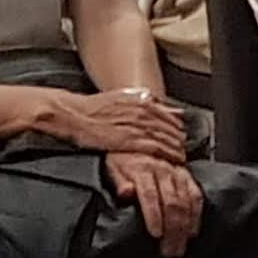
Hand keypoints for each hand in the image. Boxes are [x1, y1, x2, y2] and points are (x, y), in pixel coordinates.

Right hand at [43, 88, 183, 160]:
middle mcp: (143, 113)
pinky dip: (167, 155)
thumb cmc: (92, 107)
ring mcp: (137, 127)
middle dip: (179, 140)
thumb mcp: (118, 95)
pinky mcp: (130, 141)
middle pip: (171, 128)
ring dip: (177, 149)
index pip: (169, 116)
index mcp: (140, 101)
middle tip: (184, 149)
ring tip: (181, 158)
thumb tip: (155, 98)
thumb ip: (139, 97)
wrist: (73, 114)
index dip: (177, 127)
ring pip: (167, 139)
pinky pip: (156, 149)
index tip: (179, 135)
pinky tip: (172, 161)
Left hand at [104, 150, 203, 257]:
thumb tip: (126, 193)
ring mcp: (176, 173)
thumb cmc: (121, 158)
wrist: (136, 139)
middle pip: (171, 203)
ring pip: (185, 202)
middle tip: (168, 250)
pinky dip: (196, 215)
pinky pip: (196, 195)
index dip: (153, 215)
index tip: (155, 234)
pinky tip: (193, 231)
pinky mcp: (186, 175)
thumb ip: (119, 181)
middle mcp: (161, 170)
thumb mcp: (111, 167)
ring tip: (179, 247)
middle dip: (171, 230)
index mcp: (140, 169)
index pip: (149, 194)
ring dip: (184, 228)